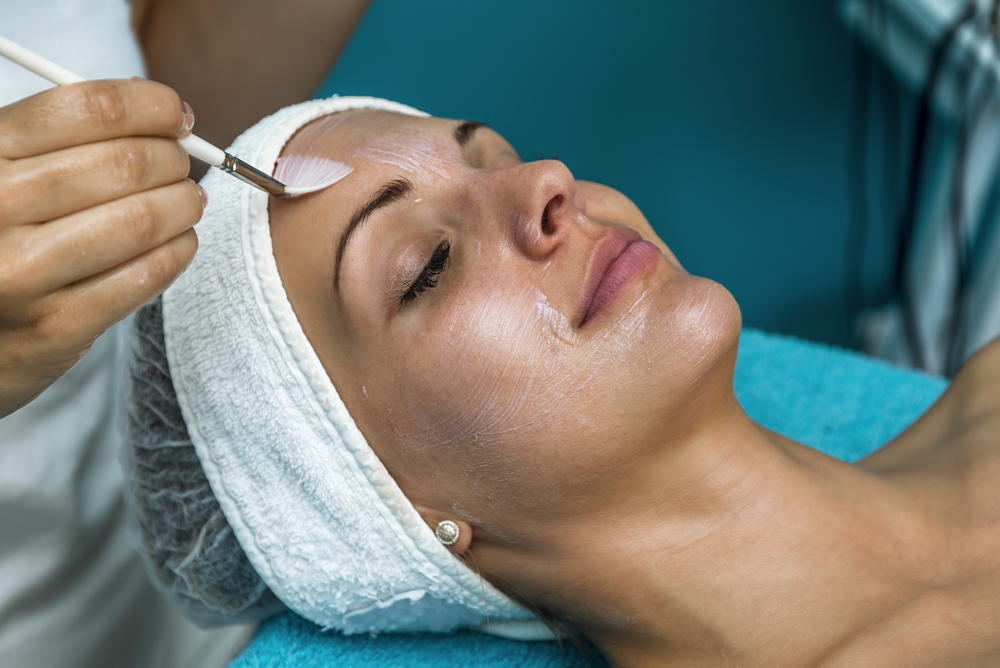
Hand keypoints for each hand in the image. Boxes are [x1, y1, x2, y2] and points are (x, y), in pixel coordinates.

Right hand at [0, 78, 204, 417]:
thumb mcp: (4, 169)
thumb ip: (66, 134)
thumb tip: (160, 109)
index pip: (87, 108)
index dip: (150, 105)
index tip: (175, 114)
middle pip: (125, 162)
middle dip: (173, 158)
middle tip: (181, 164)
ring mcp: (23, 272)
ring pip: (141, 219)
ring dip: (183, 204)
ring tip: (189, 201)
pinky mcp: (56, 326)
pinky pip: (145, 276)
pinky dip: (179, 250)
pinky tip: (180, 241)